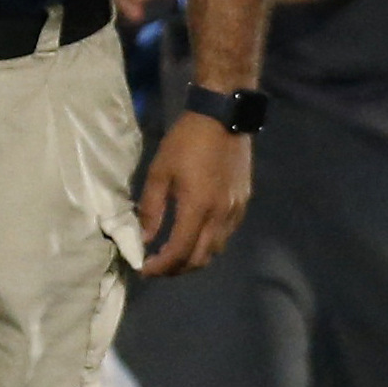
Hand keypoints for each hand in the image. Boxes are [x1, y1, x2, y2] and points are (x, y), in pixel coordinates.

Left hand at [136, 113, 250, 276]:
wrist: (223, 117)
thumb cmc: (186, 141)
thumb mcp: (159, 171)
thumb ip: (151, 209)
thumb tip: (146, 238)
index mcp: (197, 207)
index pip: (180, 252)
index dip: (161, 267)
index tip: (144, 269)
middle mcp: (220, 215)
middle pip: (201, 258)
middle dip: (177, 269)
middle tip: (158, 267)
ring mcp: (235, 210)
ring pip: (216, 249)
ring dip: (194, 258)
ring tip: (175, 255)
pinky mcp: (243, 202)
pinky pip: (227, 234)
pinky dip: (209, 243)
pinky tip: (196, 234)